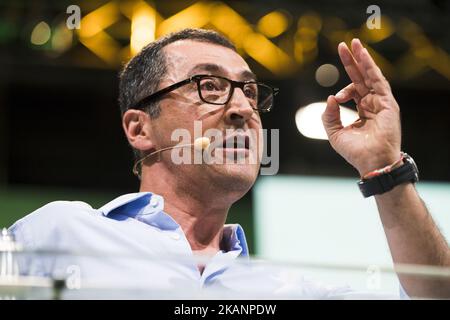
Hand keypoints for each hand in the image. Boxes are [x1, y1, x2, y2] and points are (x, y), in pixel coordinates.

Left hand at [322, 38, 401, 176]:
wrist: (371, 162)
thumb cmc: (355, 152)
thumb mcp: (335, 133)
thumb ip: (329, 116)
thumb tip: (330, 97)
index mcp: (362, 110)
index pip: (353, 89)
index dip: (344, 85)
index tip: (336, 94)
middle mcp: (373, 104)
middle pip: (361, 78)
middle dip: (353, 61)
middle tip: (344, 45)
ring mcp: (381, 103)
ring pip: (371, 76)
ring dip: (362, 59)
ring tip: (353, 44)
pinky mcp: (388, 103)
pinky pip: (378, 81)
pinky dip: (371, 68)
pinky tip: (363, 56)